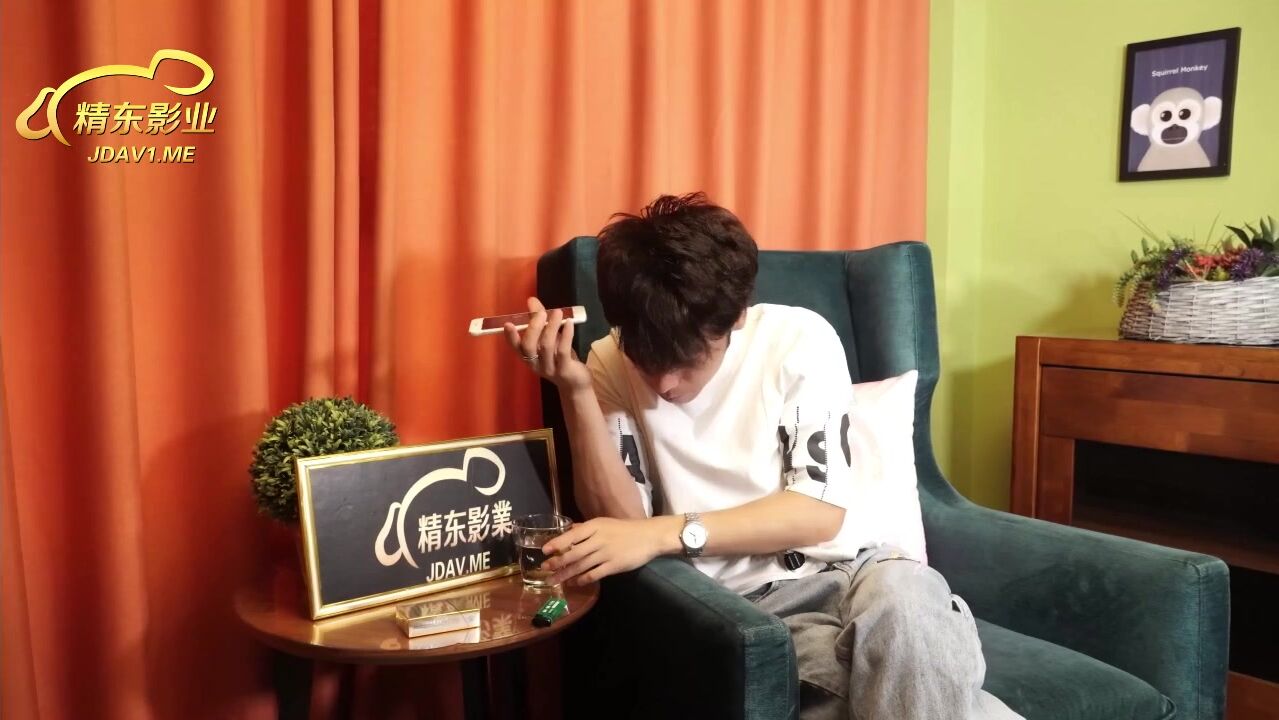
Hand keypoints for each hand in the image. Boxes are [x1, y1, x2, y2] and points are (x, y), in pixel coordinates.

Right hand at [503, 297, 591, 390]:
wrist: (576, 382)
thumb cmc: (560, 357)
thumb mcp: (549, 337)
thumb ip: (540, 319)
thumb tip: (531, 300)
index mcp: (528, 356)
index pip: (516, 347)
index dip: (510, 337)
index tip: (507, 324)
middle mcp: (535, 364)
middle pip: (528, 346)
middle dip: (534, 327)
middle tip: (542, 312)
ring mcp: (549, 368)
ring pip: (546, 346)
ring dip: (551, 327)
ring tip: (557, 313)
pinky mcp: (564, 370)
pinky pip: (563, 351)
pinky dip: (566, 335)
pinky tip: (569, 324)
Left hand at [540, 516, 670, 585]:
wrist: (649, 536)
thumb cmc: (625, 529)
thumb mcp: (604, 523)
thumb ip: (586, 528)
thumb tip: (568, 530)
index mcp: (595, 526)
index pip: (572, 535)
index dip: (557, 543)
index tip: (544, 551)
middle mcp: (598, 539)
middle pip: (573, 553)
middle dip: (557, 562)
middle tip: (544, 570)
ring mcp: (606, 553)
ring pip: (581, 565)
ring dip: (566, 574)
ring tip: (555, 580)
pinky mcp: (614, 566)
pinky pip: (594, 574)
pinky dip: (583, 579)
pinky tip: (575, 583)